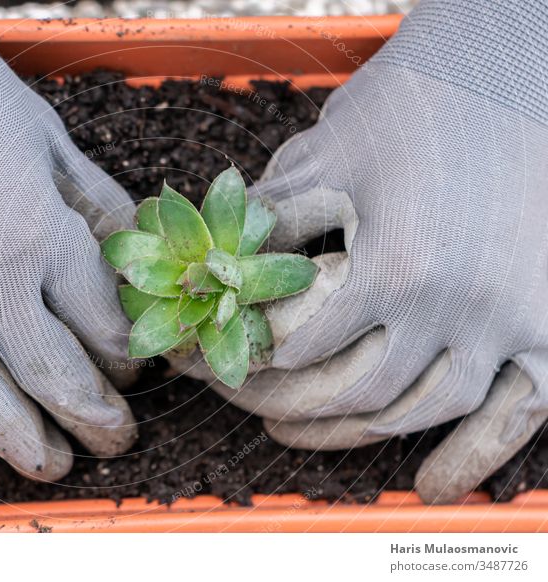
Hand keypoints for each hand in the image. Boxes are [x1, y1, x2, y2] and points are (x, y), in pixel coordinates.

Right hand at [0, 1, 136, 480]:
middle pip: (57, 379)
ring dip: (23, 446)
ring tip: (53, 467)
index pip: (105, 327)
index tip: (137, 372)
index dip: (130, 359)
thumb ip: (96, 206)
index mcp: (40, 235)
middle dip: (97, 421)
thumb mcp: (50, 142)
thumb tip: (137, 252)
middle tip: (116, 443)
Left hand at [171, 0, 547, 502]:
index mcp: (394, 264)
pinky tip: (434, 486)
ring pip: (428, 407)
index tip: (230, 359)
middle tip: (256, 407)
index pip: (302, 344)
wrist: (513, 70)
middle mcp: (456, 306)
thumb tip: (224, 268)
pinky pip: (518, 414)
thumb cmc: (415, 103)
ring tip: (319, 432)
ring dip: (365, 430)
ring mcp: (511, 321)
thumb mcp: (328, 154)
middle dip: (295, 407)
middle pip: (359, 389)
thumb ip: (271, 220)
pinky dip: (474, 456)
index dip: (255, 357)